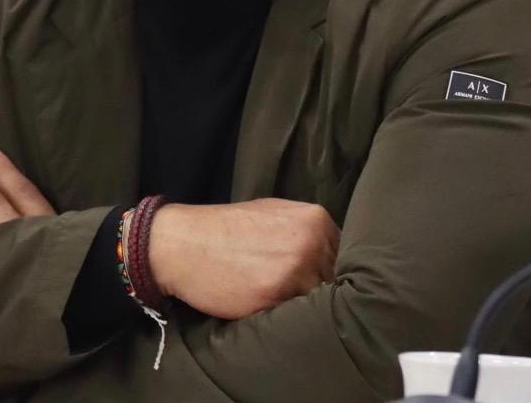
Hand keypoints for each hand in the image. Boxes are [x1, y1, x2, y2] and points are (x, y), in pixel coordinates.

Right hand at [148, 198, 339, 319]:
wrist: (185, 242)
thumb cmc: (228, 228)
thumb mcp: (275, 215)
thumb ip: (307, 232)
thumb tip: (333, 257)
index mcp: (316, 219)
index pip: (346, 256)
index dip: (331, 272)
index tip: (316, 279)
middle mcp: (312, 241)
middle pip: (337, 280)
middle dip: (320, 289)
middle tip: (294, 291)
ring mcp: (296, 269)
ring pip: (320, 301)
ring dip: (305, 306)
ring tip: (279, 298)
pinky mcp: (276, 295)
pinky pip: (297, 315)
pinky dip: (287, 316)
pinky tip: (268, 304)